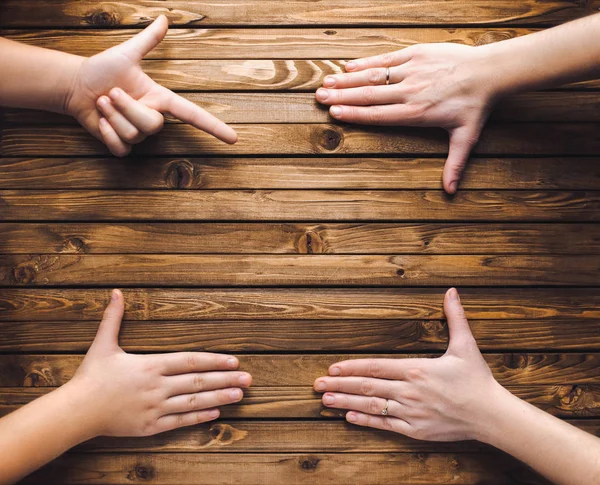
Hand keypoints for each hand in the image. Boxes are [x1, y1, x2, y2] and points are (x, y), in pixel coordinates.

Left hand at [64, 15, 236, 156]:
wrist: (77, 86)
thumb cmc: (101, 69)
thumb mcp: (126, 53)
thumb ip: (147, 40)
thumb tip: (164, 18)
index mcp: (160, 98)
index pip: (192, 115)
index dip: (213, 127)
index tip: (233, 139)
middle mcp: (152, 118)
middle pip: (152, 125)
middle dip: (127, 107)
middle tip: (110, 93)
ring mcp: (138, 134)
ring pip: (134, 135)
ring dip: (112, 116)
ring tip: (102, 102)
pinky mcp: (121, 146)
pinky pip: (122, 148)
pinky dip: (107, 134)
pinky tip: (100, 120)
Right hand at [65, 289, 251, 436]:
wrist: (76, 411)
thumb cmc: (91, 376)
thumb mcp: (103, 343)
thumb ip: (113, 318)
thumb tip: (116, 292)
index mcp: (150, 365)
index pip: (190, 361)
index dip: (214, 360)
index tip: (234, 360)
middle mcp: (157, 387)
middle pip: (198, 382)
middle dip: (226, 379)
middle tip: (249, 379)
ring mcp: (155, 408)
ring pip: (193, 402)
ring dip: (219, 398)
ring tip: (240, 394)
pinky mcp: (150, 426)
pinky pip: (180, 421)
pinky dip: (199, 416)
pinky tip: (216, 412)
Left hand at [314, 288, 501, 440]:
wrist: (492, 415)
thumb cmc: (477, 380)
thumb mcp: (466, 345)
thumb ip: (455, 317)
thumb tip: (452, 291)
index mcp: (417, 370)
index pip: (375, 367)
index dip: (351, 367)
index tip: (332, 367)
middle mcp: (410, 391)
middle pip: (367, 387)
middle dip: (339, 385)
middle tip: (316, 384)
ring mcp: (411, 413)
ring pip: (372, 407)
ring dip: (346, 403)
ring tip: (325, 401)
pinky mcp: (416, 430)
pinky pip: (386, 425)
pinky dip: (366, 421)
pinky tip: (349, 417)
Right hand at [316, 44, 496, 192]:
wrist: (490, 71)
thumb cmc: (476, 106)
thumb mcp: (466, 138)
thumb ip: (454, 164)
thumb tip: (450, 192)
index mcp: (416, 113)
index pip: (378, 115)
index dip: (354, 114)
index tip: (334, 113)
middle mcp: (409, 91)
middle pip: (369, 95)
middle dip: (342, 96)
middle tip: (319, 97)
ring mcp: (412, 70)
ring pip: (374, 76)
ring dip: (348, 79)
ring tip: (326, 81)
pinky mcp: (417, 53)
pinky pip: (387, 58)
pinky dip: (367, 62)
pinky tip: (349, 67)